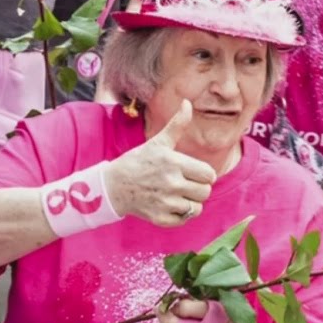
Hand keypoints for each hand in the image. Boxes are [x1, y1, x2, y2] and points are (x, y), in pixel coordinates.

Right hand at [105, 100, 217, 226]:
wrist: (113, 186)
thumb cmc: (139, 161)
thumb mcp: (158, 142)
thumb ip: (177, 125)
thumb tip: (188, 102)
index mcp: (174, 163)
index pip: (209, 175)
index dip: (204, 174)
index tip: (194, 172)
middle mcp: (172, 183)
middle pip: (205, 192)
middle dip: (199, 188)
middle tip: (185, 183)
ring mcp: (166, 202)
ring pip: (197, 207)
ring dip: (191, 202)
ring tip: (178, 194)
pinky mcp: (160, 218)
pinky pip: (184, 219)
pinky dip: (180, 214)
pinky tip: (170, 205)